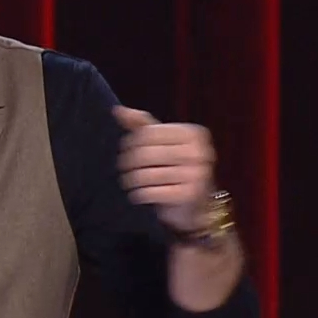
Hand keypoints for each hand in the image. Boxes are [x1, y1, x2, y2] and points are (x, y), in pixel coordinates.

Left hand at [114, 106, 216, 232]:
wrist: (199, 207)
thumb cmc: (177, 170)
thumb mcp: (164, 144)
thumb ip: (143, 126)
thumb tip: (117, 110)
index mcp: (194, 133)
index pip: (148, 132)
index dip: (129, 142)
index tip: (124, 151)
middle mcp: (200, 151)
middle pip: (145, 153)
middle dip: (128, 162)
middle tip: (123, 169)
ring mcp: (197, 174)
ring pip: (146, 174)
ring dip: (131, 180)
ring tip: (129, 182)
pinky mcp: (191, 195)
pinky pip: (152, 192)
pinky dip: (140, 194)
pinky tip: (138, 195)